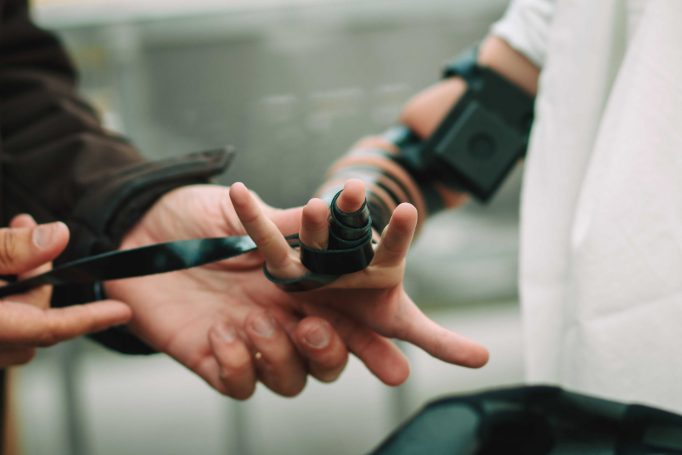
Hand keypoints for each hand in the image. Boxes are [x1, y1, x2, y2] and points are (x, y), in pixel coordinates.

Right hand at [0, 215, 130, 367]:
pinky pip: (1, 325)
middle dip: (42, 282)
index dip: (91, 319)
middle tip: (28, 234)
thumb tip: (58, 236)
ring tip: (7, 243)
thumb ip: (10, 247)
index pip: (50, 329)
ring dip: (21, 288)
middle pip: (37, 325)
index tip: (123, 312)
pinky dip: (5, 300)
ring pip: (18, 326)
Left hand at [105, 180, 486, 399]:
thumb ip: (295, 223)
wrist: (138, 230)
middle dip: (363, 357)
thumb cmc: (198, 216)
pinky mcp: (221, 361)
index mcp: (316, 283)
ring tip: (269, 324)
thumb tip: (346, 203)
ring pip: (301, 377)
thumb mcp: (250, 213)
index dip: (425, 339)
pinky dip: (239, 368)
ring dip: (294, 357)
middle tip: (342, 339)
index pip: (378, 316)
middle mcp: (297, 315)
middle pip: (347, 354)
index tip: (473, 356)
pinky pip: (244, 386)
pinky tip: (225, 336)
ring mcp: (261, 341)